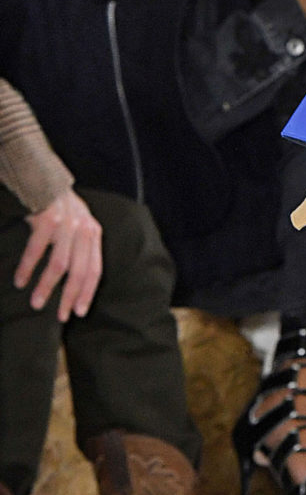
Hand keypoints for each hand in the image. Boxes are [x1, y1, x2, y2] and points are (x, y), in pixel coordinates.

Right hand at [15, 190, 102, 320]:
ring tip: (36, 303)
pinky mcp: (47, 218)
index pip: (95, 269)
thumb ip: (79, 248)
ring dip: (46, 287)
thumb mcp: (77, 225)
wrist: (43, 177)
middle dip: (69, 297)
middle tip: (60, 317)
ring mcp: (66, 224)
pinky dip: (28, 268)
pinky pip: (36, 250)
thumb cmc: (58, 207)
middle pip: (80, 271)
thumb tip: (74, 283)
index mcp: (93, 233)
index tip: (79, 312)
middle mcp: (84, 229)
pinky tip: (20, 281)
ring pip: (59, 264)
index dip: (88, 292)